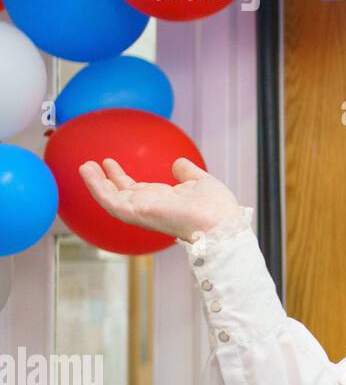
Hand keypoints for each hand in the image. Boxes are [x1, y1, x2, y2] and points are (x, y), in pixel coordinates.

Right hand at [79, 157, 241, 241]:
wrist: (222, 222)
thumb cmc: (217, 209)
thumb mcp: (200, 182)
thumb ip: (187, 172)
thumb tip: (178, 163)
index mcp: (163, 201)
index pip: (136, 190)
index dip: (121, 177)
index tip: (110, 164)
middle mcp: (150, 207)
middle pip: (120, 194)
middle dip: (104, 181)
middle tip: (90, 165)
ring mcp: (142, 211)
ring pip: (111, 198)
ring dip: (96, 183)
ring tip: (84, 166)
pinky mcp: (138, 212)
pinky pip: (112, 201)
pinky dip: (98, 188)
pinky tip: (90, 173)